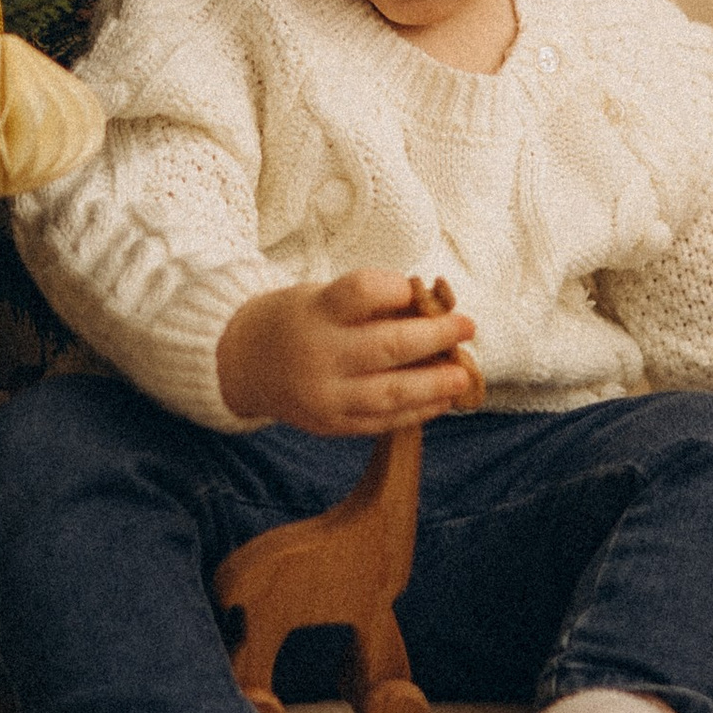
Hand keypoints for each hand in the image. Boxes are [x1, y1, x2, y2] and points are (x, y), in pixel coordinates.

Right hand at [215, 269, 480, 436]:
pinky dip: (417, 411)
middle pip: (388, 346)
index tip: (418, 287)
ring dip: (435, 384)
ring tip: (464, 375)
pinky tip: (441, 399)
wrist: (245, 363)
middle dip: (437, 337)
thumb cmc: (300, 320)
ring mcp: (325, 395)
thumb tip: (438, 309)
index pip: (365, 292)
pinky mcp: (332, 425)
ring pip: (391, 393)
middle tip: (467, 327)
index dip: (399, 288)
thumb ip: (376, 304)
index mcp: (316, 311)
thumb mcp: (325, 297)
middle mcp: (319, 354)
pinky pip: (383, 422)